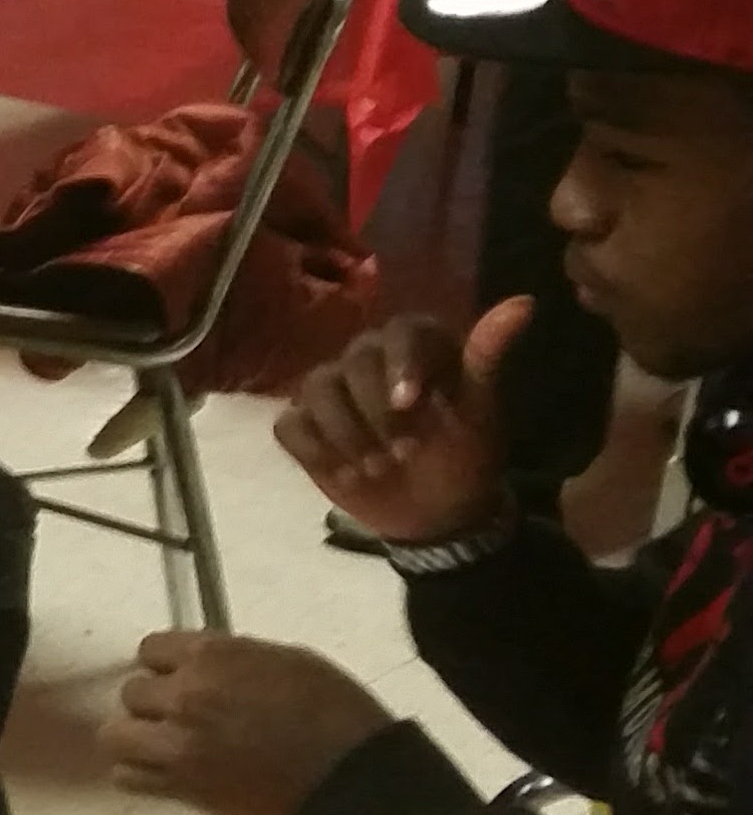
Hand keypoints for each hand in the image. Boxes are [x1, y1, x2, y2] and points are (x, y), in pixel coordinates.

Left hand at [100, 632, 396, 814]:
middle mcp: (186, 695)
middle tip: (177, 714)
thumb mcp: (286, 660)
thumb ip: (233, 659)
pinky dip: (137, 773)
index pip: (151, 648)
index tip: (178, 674)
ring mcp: (178, 744)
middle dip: (152, 701)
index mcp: (213, 657)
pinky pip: (128, 777)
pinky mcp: (181, 786)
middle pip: (131, 692)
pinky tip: (159, 770)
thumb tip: (206, 665)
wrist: (350, 776)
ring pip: (116, 736)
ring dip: (135, 737)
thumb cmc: (333, 711)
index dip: (165, 662)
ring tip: (159, 744)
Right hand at [273, 299, 528, 545]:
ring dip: (344, 434)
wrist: (435, 512)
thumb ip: (488, 355)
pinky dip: (315, 450)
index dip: (400, 365)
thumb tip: (525, 302)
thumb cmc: (462, 455)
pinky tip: (344, 472)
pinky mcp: (303, 425)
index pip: (399, 333)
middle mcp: (367, 357)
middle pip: (352, 363)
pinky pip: (290, 425)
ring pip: (315, 389)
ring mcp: (330, 391)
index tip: (408, 404)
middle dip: (375, 413)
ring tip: (374, 468)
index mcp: (415, 345)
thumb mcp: (481, 409)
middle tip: (403, 453)